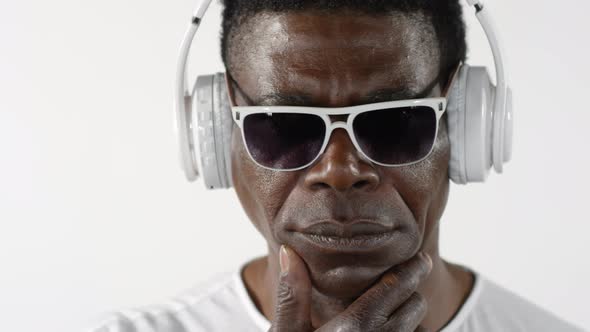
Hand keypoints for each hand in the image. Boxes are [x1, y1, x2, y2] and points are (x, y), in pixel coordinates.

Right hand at [268, 245, 432, 331]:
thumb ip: (292, 295)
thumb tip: (290, 251)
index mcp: (350, 330)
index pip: (392, 291)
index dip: (409, 272)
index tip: (420, 259)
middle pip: (413, 309)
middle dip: (411, 294)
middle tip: (407, 281)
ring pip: (416, 331)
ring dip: (411, 318)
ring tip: (403, 306)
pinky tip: (388, 331)